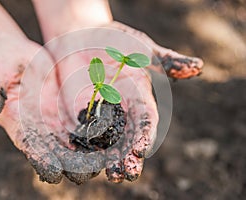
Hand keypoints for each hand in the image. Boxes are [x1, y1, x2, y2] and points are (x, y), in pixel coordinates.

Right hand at [0, 35, 106, 183]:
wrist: (13, 53)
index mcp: (17, 124)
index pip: (30, 148)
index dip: (42, 161)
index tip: (55, 173)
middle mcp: (37, 126)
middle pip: (55, 151)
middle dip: (69, 163)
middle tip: (87, 171)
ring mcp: (51, 118)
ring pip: (71, 141)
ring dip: (85, 152)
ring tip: (101, 160)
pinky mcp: (63, 108)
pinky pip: (79, 122)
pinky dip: (91, 131)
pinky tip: (105, 137)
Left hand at [44, 21, 202, 182]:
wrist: (83, 37)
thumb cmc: (115, 40)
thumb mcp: (140, 47)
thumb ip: (166, 61)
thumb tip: (198, 68)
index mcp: (139, 99)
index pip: (145, 122)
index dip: (144, 136)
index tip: (140, 151)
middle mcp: (121, 113)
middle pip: (127, 140)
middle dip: (128, 158)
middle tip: (126, 175)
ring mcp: (99, 116)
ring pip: (105, 143)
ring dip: (107, 160)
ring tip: (108, 176)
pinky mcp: (78, 115)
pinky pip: (81, 134)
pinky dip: (82, 149)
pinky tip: (80, 163)